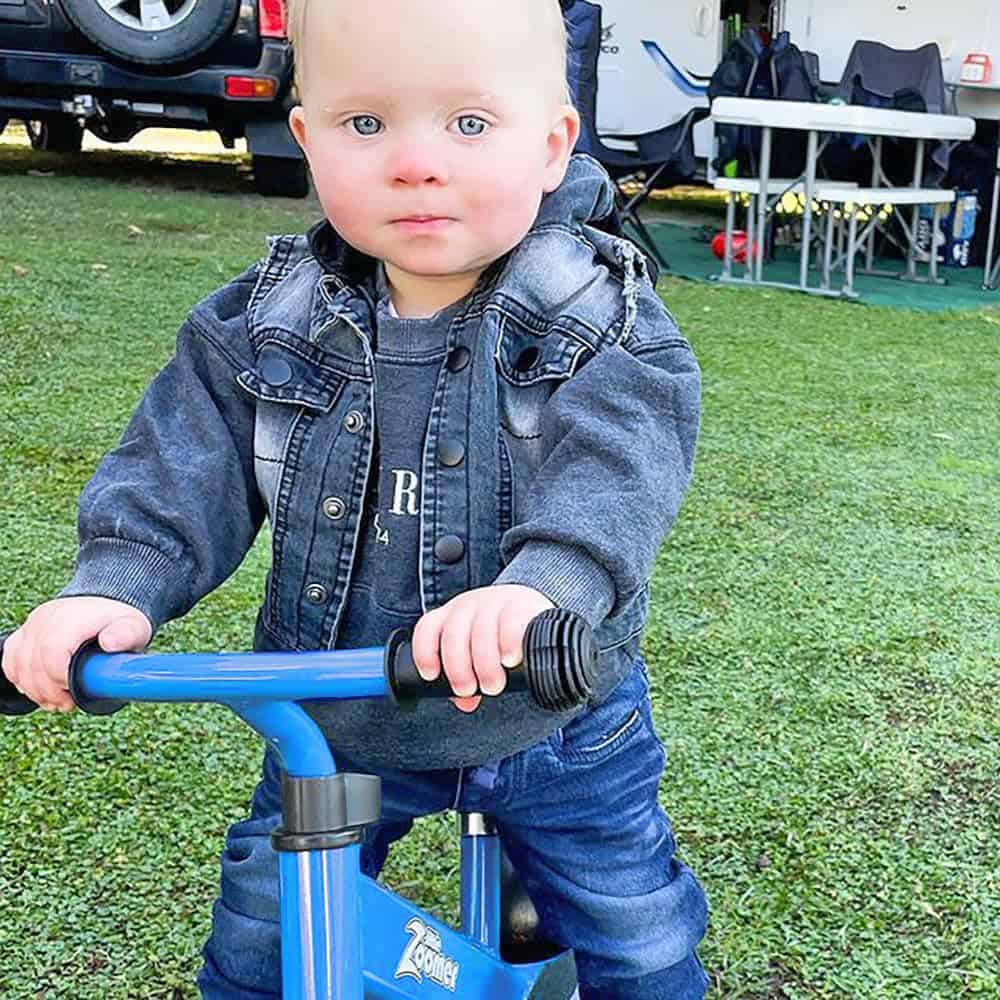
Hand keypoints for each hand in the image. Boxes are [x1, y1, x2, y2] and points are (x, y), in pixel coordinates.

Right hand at [1, 597, 152, 711]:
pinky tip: (38, 691)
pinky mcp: (24, 633)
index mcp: (73, 618)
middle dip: (46, 691)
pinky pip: (11, 660)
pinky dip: (21, 679)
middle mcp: (47, 618)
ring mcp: (32, 625)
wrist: (104, 608)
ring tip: (55, 702)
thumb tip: (109, 644)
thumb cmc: (119, 622)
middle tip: (66, 705)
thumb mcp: (134, 627)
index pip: (52, 651)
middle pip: (32, 662)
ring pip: (18, 663)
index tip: (73, 695)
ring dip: (33, 689)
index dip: (58, 679)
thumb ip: (127, 635)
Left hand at [410, 585, 554, 712]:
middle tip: (470, 690)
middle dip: (458, 669)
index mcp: (450, 616)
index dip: (424, 652)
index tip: (431, 676)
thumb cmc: (496, 632)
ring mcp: (493, 603)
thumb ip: (467, 673)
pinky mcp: (519, 605)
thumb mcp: (474, 647)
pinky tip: (509, 660)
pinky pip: (509, 624)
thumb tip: (465, 703)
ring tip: (493, 685)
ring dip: (484, 665)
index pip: (427, 628)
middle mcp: (467, 606)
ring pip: (480, 634)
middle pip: (453, 637)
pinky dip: (508, 644)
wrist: (528, 605)